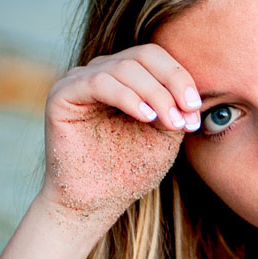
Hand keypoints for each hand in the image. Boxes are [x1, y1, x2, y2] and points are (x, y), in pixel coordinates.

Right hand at [40, 43, 201, 222]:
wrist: (97, 203)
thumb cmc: (131, 170)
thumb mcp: (164, 135)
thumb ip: (176, 108)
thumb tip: (191, 93)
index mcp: (127, 77)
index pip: (157, 58)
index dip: (180, 77)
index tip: (195, 109)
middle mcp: (103, 72)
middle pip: (144, 55)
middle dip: (172, 83)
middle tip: (187, 113)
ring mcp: (80, 80)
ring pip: (125, 68)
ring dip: (156, 94)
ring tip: (170, 123)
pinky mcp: (62, 94)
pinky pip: (99, 82)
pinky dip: (127, 97)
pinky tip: (146, 117)